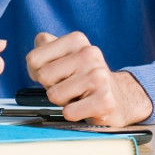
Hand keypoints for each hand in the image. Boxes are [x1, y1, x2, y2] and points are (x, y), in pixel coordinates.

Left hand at [26, 32, 152, 125]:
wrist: (121, 98)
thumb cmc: (82, 77)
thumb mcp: (63, 56)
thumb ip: (43, 48)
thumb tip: (35, 54)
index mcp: (76, 40)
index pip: (33, 59)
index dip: (37, 71)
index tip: (56, 73)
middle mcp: (89, 54)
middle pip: (43, 76)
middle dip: (51, 86)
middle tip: (69, 86)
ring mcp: (99, 77)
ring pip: (54, 95)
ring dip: (62, 101)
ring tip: (79, 95)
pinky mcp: (105, 101)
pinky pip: (68, 112)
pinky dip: (73, 114)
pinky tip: (86, 107)